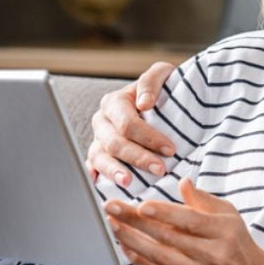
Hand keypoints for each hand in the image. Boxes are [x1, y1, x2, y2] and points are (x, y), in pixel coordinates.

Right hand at [87, 61, 177, 186]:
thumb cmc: (162, 90)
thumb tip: (144, 103)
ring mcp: (98, 141)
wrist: (160, 103)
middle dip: (137, 157)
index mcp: (114, 102)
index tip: (170, 149)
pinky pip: (92, 169)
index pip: (127, 123)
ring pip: (99, 158)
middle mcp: (102, 122)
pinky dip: (95, 179)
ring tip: (129, 182)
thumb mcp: (162, 75)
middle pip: (114, 143)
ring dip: (114, 171)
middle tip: (160, 170)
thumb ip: (152, 81)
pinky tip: (102, 189)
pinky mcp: (98, 157)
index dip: (148, 137)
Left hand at [104, 178, 263, 264]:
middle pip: (168, 237)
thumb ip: (202, 199)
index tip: (141, 205)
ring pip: (159, 256)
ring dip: (132, 240)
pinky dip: (139, 260)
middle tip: (112, 208)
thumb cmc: (235, 240)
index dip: (165, 214)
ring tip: (113, 225)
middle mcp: (210, 253)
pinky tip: (125, 246)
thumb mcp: (228, 213)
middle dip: (136, 222)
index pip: (190, 221)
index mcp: (221, 231)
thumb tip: (182, 182)